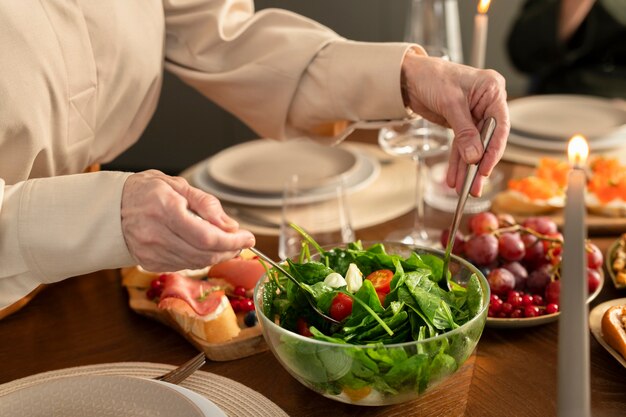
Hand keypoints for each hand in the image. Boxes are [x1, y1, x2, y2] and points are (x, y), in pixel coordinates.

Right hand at [121, 170, 254, 271]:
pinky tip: (206, 248)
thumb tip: (230, 226)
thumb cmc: (147, 191)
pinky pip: (183, 265)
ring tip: (228, 244)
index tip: (248, 237)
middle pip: (204, 253)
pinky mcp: (149, 262)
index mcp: (164, 209)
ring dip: (218, 256)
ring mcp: (150, 252)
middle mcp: (156, 234)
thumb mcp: (178, 185)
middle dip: (229, 250)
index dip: (232, 241)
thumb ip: (206, 204)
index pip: (207, 236)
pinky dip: (200, 259)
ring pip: (196, 263)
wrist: (111, 207)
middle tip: (242, 241)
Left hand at [401, 49, 509, 195]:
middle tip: (474, 187)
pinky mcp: (460, 123)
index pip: (500, 126)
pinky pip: (461, 146)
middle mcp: (487, 103)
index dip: (493, 151)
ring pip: (473, 147)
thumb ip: (464, 131)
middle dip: (479, 166)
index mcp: (492, 90)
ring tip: (462, 189)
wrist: (410, 75)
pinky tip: (454, 178)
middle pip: (487, 140)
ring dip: (466, 169)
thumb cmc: (432, 76)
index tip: (485, 170)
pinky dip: (457, 162)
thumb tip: (474, 156)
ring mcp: (474, 114)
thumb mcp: (450, 103)